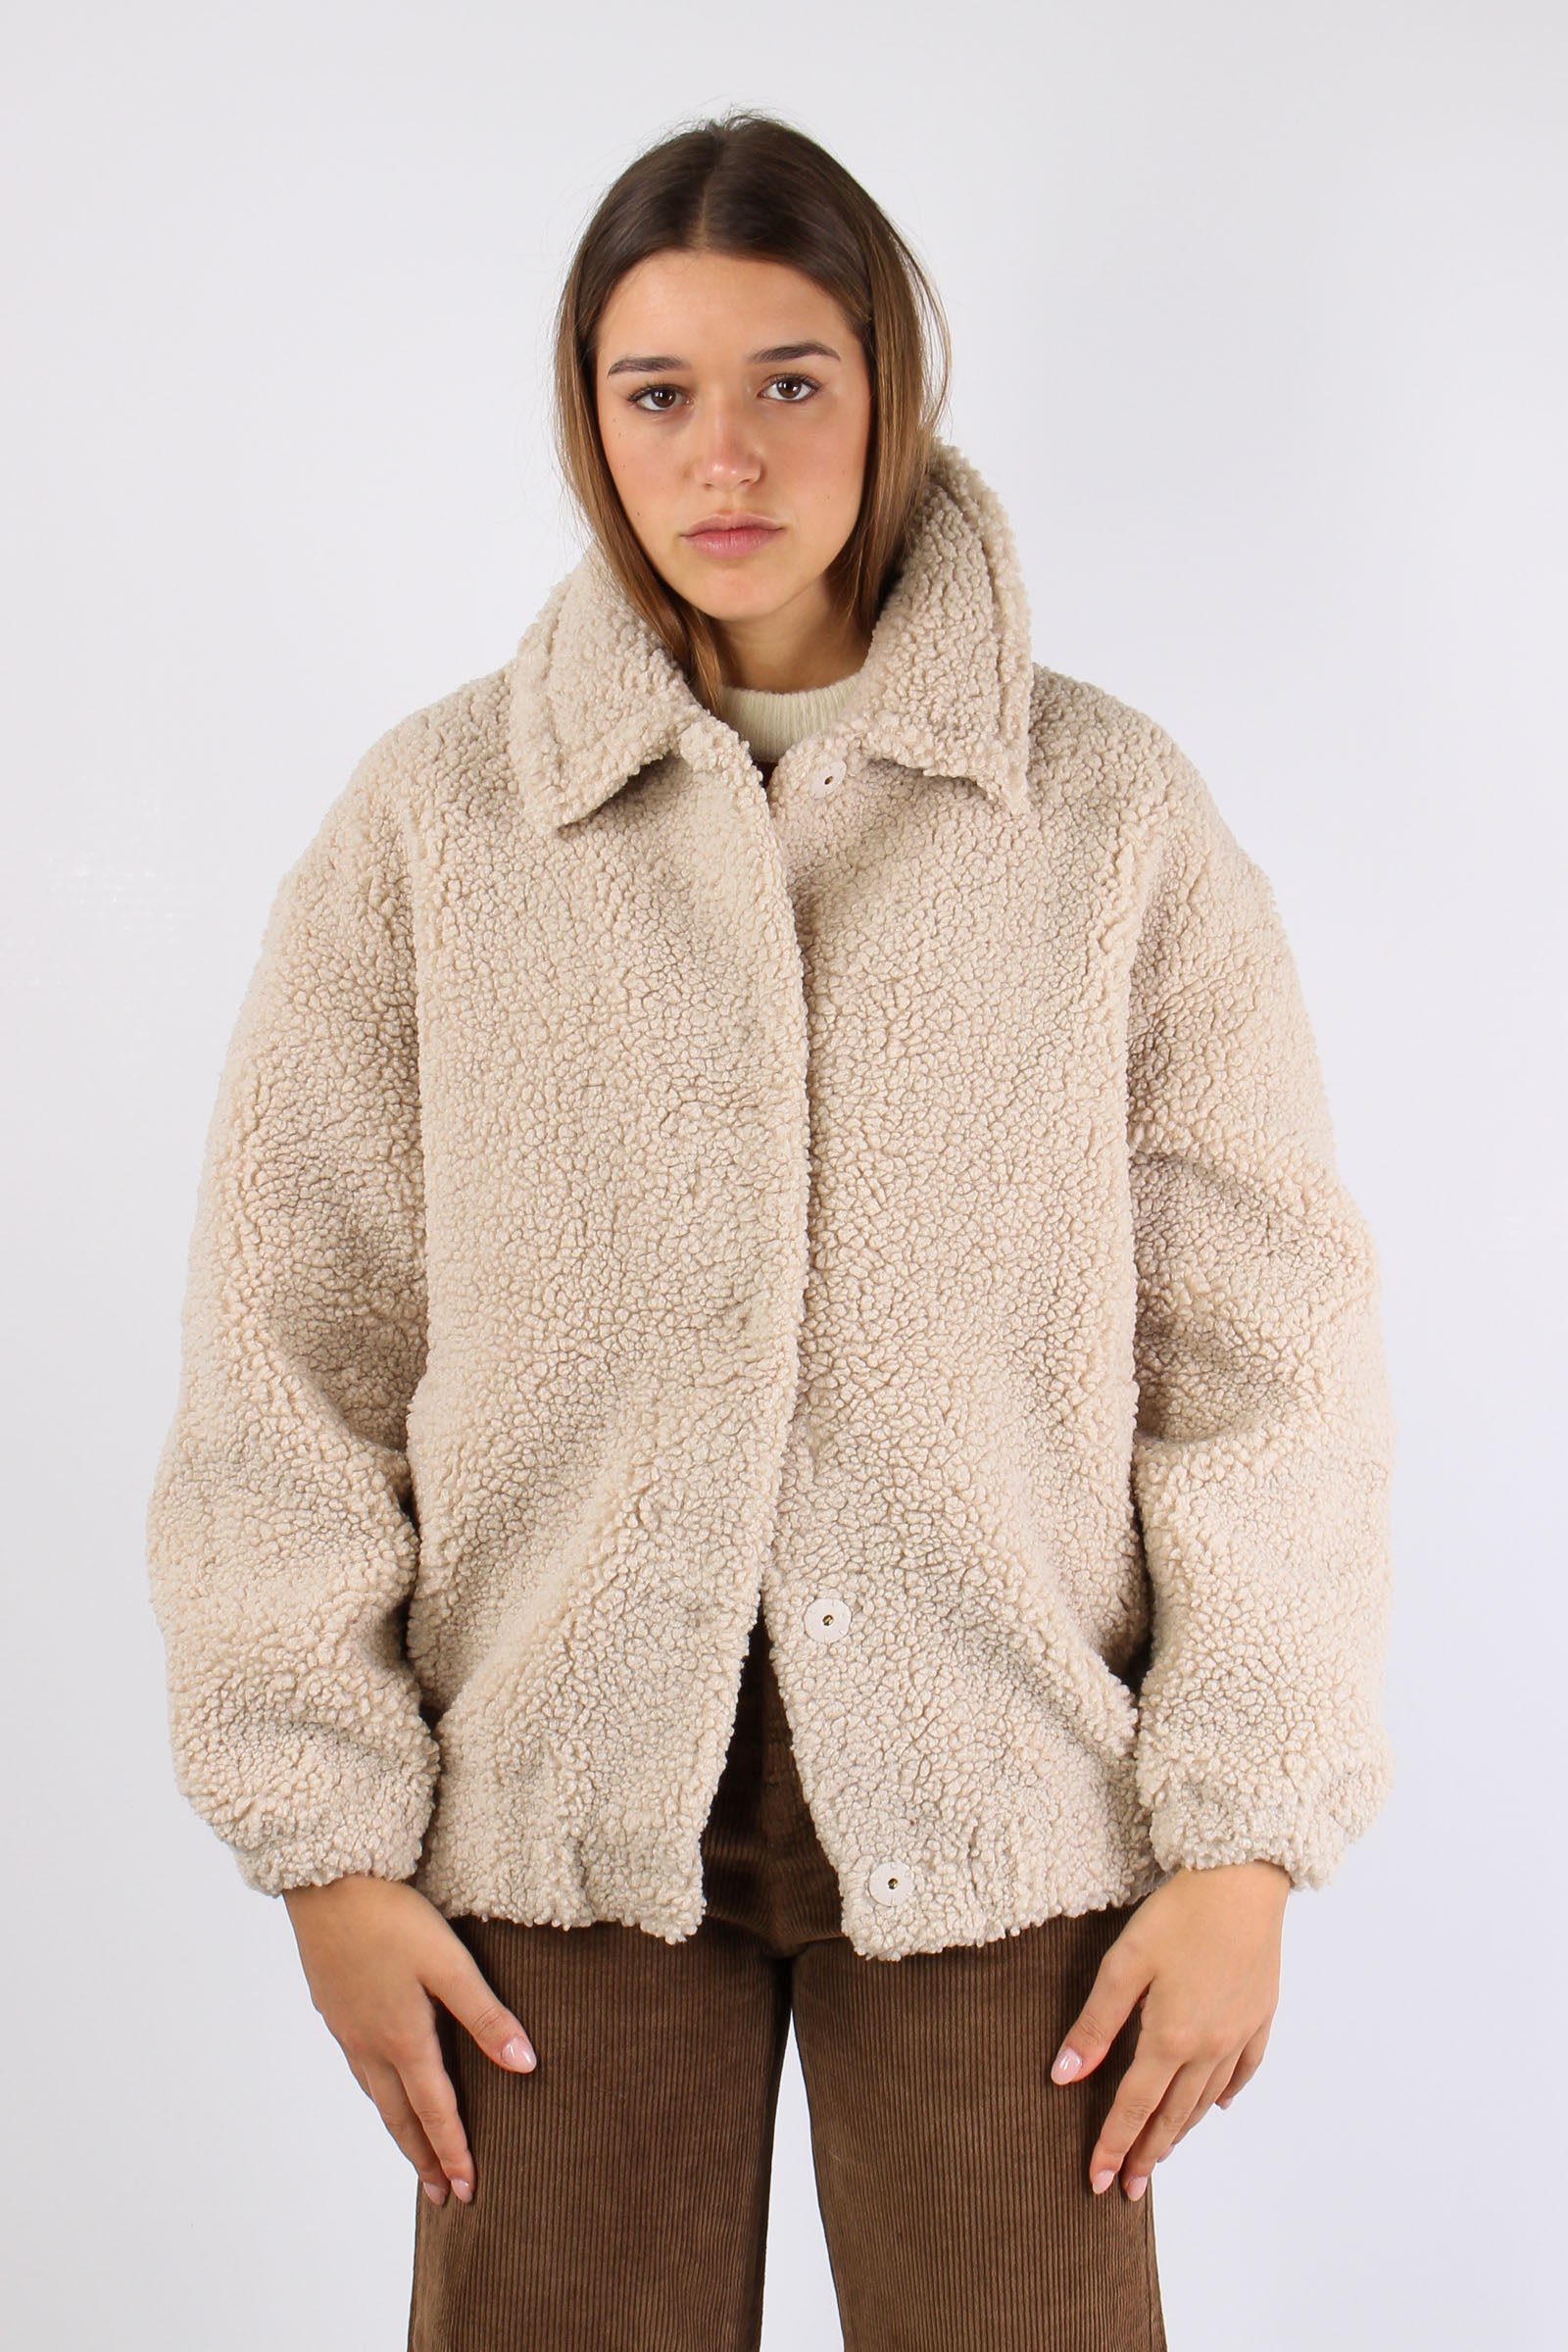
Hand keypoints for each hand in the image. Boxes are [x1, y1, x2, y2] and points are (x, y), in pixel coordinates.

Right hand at [282, 1873, 536, 2206]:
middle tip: (440, 2195)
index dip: (454, 2151)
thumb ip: (486, 2015)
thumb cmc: (392, 1918)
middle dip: (423, 2158)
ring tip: (415, 2153)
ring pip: (376, 2095)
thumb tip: (525, 2065)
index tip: (467, 2190)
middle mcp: (370, 2044)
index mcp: (403, 2039)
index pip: (435, 2111)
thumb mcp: (450, 1963)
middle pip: (400, 2117)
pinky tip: (381, 2085)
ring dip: (399, 2129)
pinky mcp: (333, 2008)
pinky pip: (359, 2068)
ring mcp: (347, 2029)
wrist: (326, 1882)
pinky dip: (377, 2094)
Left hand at [1048, 1860, 1289, 2198]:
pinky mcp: (1261, 2013)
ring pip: (1207, 2099)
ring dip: (1182, 2131)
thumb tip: (1063, 2077)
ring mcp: (1241, 2032)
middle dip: (1147, 2152)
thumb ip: (1095, 2024)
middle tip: (1130, 2188)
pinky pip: (1244, 2070)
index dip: (1113, 2144)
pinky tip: (1218, 2105)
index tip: (1098, 2181)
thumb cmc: (1180, 1914)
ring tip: (1162, 2154)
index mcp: (1171, 2037)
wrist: (1244, 1878)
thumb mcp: (1125, 1963)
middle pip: (1173, 2114)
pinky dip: (1227, 2093)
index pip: (1134, 2106)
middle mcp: (1209, 2047)